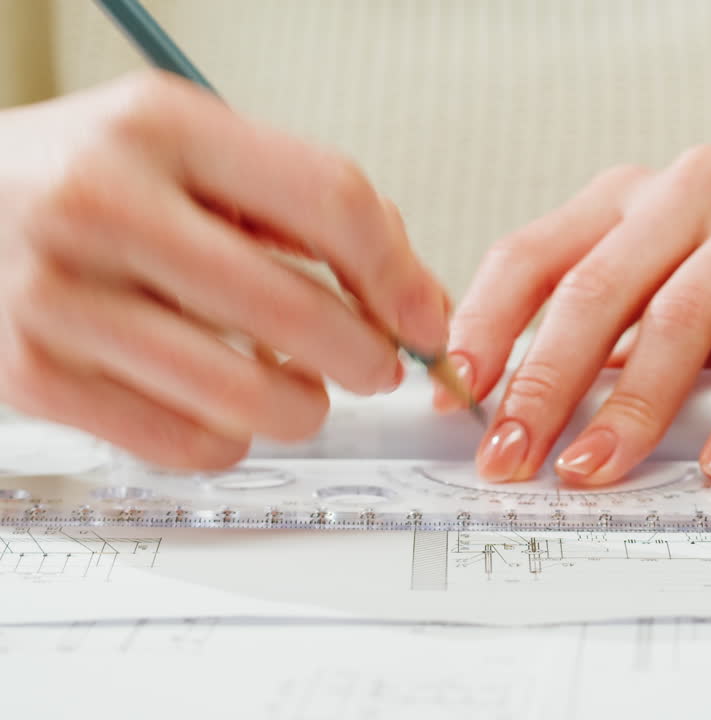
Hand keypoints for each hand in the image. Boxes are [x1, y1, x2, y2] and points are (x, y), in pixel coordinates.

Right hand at [0, 71, 447, 468]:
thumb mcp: (190, 148)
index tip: (424, 317)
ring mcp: (59, 296)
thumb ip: (304, 207)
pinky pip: (186, 441)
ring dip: (303, 407)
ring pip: (247, 397)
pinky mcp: (32, 376)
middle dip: (368, 356)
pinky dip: (231, 437)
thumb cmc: (84, 177)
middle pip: (297, 309)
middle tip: (377, 365)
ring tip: (300, 386)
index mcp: (161, 128)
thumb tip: (413, 298)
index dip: (400, 275)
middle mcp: (101, 204)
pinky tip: (225, 401)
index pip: (331, 202)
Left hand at [442, 145, 710, 484]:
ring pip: (679, 316)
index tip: (451, 396)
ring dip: (632, 408)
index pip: (535, 253)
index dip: (486, 325)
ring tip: (595, 470)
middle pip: (595, 288)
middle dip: (544, 383)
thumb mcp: (680, 313)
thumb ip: (611, 344)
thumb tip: (517, 418)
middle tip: (510, 458)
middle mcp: (694, 188)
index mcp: (639, 198)